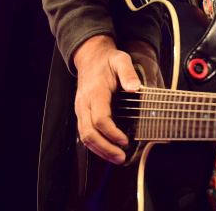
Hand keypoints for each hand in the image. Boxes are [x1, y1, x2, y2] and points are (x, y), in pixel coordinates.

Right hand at [72, 34, 160, 163]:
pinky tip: (107, 151)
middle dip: (105, 148)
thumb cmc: (108, 60)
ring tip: (117, 158)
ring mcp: (80, 109)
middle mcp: (84, 103)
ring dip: (99, 150)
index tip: (125, 140)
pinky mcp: (81, 113)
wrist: (91, 57)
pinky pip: (84, 133)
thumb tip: (135, 88)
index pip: (100, 119)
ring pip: (84, 136)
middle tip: (121, 157)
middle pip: (88, 132)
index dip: (112, 133)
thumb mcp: (121, 60)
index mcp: (95, 92)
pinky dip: (95, 145)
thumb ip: (128, 73)